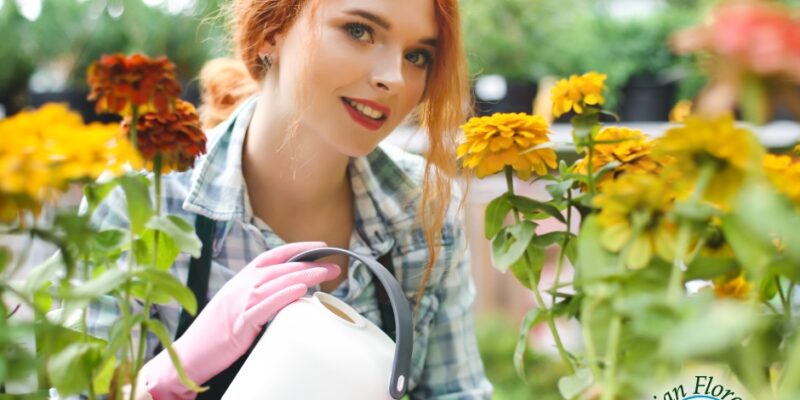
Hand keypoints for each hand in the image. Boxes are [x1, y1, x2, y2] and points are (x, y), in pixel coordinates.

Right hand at [142, 241, 339, 398]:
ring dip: (305, 276)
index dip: (297, 248)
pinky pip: (266, 305)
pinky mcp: (240, 322)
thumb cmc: (214, 333)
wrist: (188, 354)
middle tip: (334, 264)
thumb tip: (288, 294)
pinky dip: (284, 296)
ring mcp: (240, 302)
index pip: (273, 255)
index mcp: (241, 279)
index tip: (320, 245)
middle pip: (281, 267)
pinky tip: (301, 291)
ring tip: (327, 273)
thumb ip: (259, 296)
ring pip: (278, 282)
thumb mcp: (237, 306)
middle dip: (310, 263)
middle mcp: (241, 285)